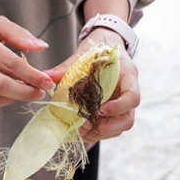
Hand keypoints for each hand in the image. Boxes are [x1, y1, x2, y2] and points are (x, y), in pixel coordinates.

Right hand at [0, 9, 54, 113]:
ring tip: (20, 91)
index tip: (46, 81)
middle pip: (0, 85)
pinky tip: (2, 96)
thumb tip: (41, 47)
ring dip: (11, 99)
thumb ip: (19, 34)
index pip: (10, 63)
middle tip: (39, 92)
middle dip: (25, 92)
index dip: (31, 75)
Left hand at [46, 27, 140, 142]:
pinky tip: (82, 130)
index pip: (133, 97)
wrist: (105, 47)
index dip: (118, 107)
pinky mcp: (116, 112)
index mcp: (128, 76)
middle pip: (128, 118)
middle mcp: (129, 92)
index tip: (100, 110)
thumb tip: (46, 77)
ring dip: (101, 132)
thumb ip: (66, 67)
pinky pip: (112, 128)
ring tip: (80, 129)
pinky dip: (98, 132)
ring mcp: (124, 104)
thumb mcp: (83, 55)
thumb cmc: (96, 51)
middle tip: (85, 125)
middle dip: (107, 126)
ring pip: (120, 126)